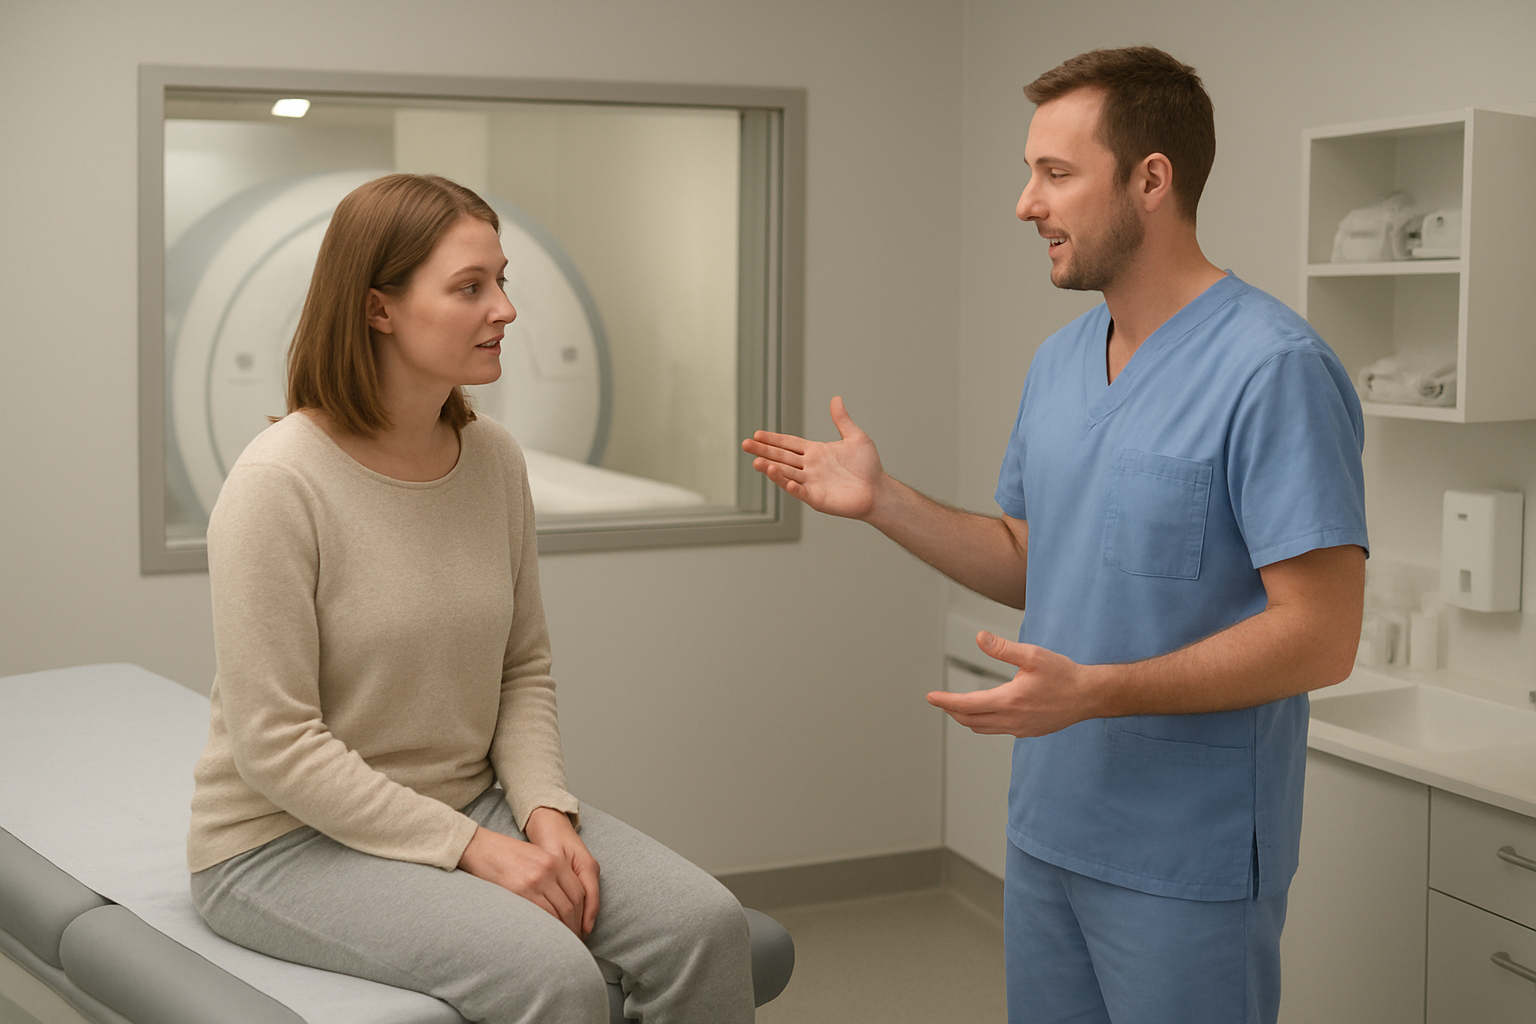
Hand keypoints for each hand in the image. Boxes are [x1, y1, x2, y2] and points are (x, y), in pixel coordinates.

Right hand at [457, 811, 598, 937]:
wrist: (480, 847)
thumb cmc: (505, 855)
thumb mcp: (536, 857)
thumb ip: (552, 874)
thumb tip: (563, 903)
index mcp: (556, 861)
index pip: (580, 891)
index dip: (584, 913)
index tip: (582, 928)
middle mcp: (550, 869)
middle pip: (573, 903)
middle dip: (576, 926)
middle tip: (575, 941)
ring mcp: (536, 880)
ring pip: (561, 911)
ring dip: (565, 930)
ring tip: (564, 943)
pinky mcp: (521, 890)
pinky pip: (543, 914)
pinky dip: (550, 928)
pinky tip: (549, 937)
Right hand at [742, 396, 884, 519]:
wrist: (878, 490)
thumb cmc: (869, 466)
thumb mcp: (856, 438)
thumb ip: (842, 420)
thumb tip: (836, 399)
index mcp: (815, 452)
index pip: (789, 444)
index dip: (773, 439)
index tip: (757, 434)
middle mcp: (810, 467)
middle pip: (782, 457)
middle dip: (763, 451)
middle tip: (745, 445)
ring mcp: (812, 483)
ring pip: (787, 474)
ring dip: (772, 469)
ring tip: (757, 463)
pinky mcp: (817, 499)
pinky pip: (801, 492)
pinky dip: (791, 487)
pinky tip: (783, 480)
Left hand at [926, 632, 1094, 737]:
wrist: (1089, 696)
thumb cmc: (1063, 674)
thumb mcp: (1032, 655)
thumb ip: (1003, 648)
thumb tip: (979, 637)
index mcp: (1009, 701)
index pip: (967, 705)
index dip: (946, 701)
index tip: (931, 697)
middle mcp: (1012, 720)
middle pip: (971, 721)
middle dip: (953, 711)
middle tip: (941, 701)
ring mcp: (1020, 729)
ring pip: (984, 729)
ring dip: (968, 719)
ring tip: (959, 708)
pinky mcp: (1028, 732)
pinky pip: (999, 730)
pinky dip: (986, 723)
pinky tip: (988, 712)